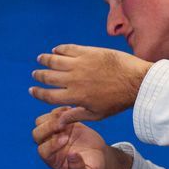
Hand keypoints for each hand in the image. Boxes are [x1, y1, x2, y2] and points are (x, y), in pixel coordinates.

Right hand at [29, 44, 151, 120]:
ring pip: (54, 60)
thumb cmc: (118, 101)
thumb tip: (59, 119)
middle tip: (35, 74)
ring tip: (40, 59)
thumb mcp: (97, 114)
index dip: (38, 93)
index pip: (49, 96)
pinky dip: (59, 49)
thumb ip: (76, 115)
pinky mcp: (88, 52)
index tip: (32, 90)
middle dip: (39, 75)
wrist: (137, 82)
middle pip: (48, 77)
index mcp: (75, 97)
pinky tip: (55, 50)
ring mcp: (80, 64)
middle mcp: (73, 80)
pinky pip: (67, 49)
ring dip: (45, 60)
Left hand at [33, 107, 116, 168]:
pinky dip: (59, 110)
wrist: (99, 157)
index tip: (66, 140)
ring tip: (66, 116)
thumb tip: (71, 155)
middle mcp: (49, 146)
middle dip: (48, 128)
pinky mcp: (62, 123)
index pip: (43, 150)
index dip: (51, 144)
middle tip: (63, 126)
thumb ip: (79, 168)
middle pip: (37, 134)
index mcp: (52, 159)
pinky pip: (53, 114)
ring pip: (41, 122)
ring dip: (52, 117)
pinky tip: (71, 110)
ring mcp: (54, 133)